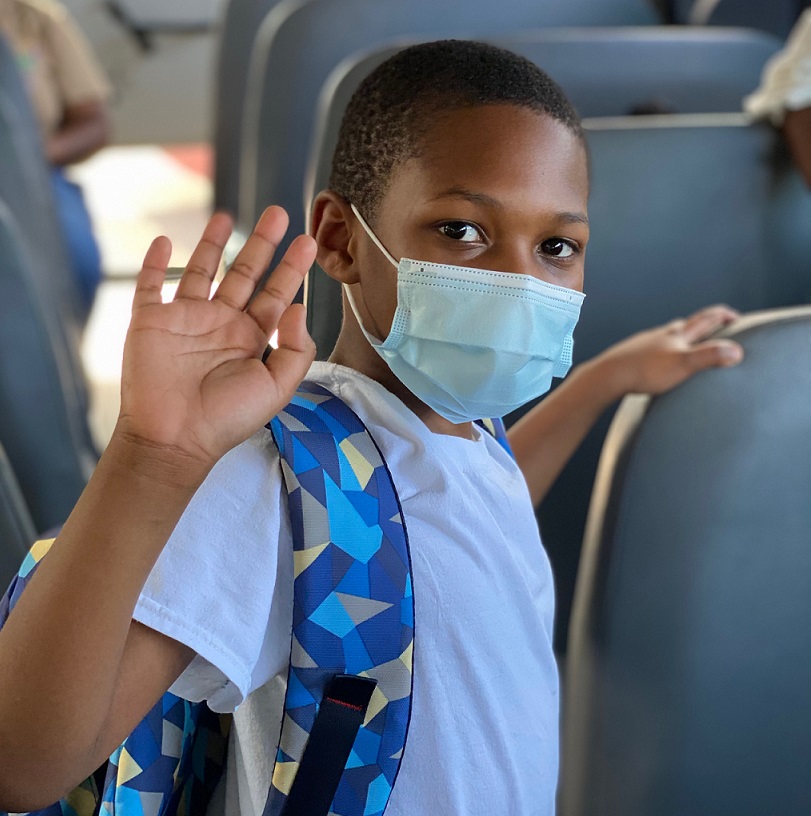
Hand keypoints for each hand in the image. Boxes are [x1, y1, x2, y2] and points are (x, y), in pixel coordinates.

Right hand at [117, 206, 316, 473]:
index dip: (292, 269)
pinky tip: (165, 240)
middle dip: (262, 244)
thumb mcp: (276, 388)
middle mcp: (221, 324)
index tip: (307, 242)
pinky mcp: (150, 321)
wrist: (175, 438)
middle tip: (279, 214)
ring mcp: (185, 320)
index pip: (276, 295)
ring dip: (213, 243)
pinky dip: (154, 262)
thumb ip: (296, 349)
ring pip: (201, 271)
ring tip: (228, 216)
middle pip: (244, 274)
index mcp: (252, 339)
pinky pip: (150, 285)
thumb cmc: (228, 418)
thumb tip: (299, 306)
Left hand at [591, 305, 743, 400]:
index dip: (722, 316)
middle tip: (718, 322)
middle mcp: (662, 334)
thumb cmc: (645, 370)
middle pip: (688, 323)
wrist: (608, 375)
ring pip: (669, 334)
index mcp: (677, 334)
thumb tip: (737, 351)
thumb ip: (709, 357)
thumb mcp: (682, 364)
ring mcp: (647, 343)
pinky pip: (655, 348)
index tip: (736, 316)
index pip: (705, 319)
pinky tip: (660, 357)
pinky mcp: (635, 354)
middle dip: (705, 322)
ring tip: (690, 339)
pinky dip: (665, 348)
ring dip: (683, 334)